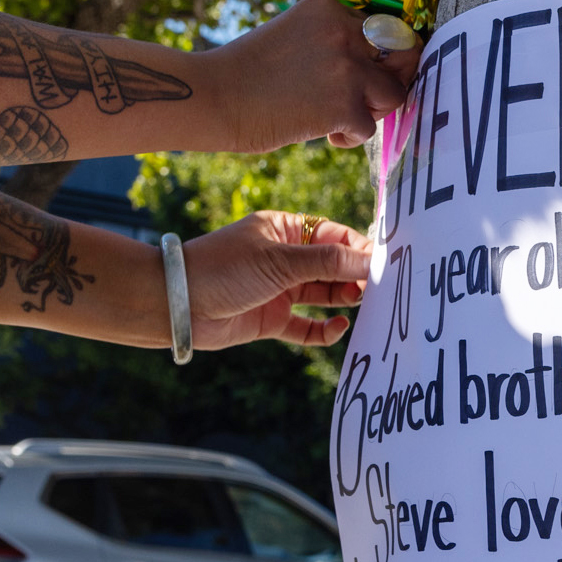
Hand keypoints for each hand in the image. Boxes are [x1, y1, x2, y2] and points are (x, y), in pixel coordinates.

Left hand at [180, 210, 371, 349]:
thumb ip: (327, 262)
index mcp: (284, 231)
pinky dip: (324, 329)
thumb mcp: (279, 260)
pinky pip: (306, 326)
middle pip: (332, 266)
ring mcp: (278, 289)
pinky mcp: (271, 319)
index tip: (383, 264)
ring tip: (364, 305)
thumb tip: (369, 261)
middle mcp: (284, 258)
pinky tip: (338, 327)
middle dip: (355, 276)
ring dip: (343, 300)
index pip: (333, 235)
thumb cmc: (223, 269)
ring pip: (322, 295)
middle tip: (380, 288)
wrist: (178, 304)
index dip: (358, 249)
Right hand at [199, 0, 420, 150]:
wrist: (213, 97)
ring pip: (394, 92)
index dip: (379, 56)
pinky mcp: (344, 104)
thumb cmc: (246, 74)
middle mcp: (343, 31)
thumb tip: (372, 69)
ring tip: (347, 118)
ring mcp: (346, 67)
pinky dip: (352, 137)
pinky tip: (327, 135)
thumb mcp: (293, 36)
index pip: (382, 28)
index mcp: (327, 9)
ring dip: (376, 110)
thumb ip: (331, 43)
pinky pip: (370, 127)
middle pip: (402, 54)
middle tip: (371, 100)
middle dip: (392, 79)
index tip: (364, 75)